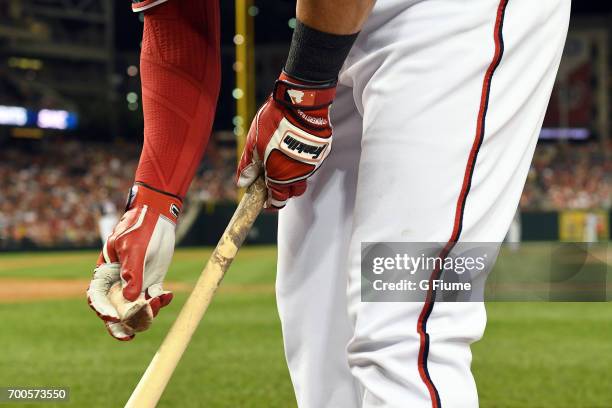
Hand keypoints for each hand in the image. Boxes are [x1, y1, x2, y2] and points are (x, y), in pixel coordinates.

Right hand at [87, 183, 181, 340]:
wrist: (160, 215)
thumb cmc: (141, 227)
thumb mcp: (134, 248)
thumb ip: (132, 272)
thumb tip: (129, 298)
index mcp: (106, 272)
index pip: (99, 297)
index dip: (104, 310)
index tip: (113, 317)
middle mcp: (119, 280)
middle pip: (118, 308)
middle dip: (125, 321)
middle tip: (132, 335)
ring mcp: (136, 282)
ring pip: (138, 306)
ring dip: (148, 310)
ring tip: (160, 301)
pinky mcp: (152, 281)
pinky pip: (154, 298)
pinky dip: (161, 301)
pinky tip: (168, 295)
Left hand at [236, 72, 336, 208]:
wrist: (301, 104)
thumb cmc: (274, 124)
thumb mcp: (253, 144)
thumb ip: (248, 166)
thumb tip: (243, 183)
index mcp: (281, 177)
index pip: (278, 201)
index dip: (271, 203)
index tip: (266, 201)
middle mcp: (300, 175)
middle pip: (293, 191)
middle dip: (283, 189)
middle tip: (272, 178)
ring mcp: (312, 164)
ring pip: (302, 176)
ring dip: (292, 173)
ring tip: (281, 158)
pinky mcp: (321, 152)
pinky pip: (309, 163)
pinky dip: (300, 160)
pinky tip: (293, 147)